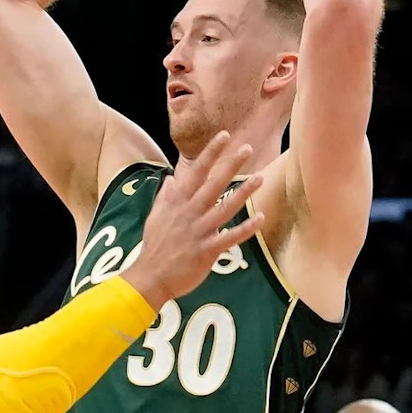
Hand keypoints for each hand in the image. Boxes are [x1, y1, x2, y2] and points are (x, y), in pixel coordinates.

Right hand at [121, 131, 265, 307]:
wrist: (150, 276)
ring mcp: (199, 231)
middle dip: (231, 165)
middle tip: (248, 148)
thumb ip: (165, 197)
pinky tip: (261, 219)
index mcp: (176, 203)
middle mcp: (189, 213)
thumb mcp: (155, 217)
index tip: (224, 136)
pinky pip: (230, 237)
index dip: (211, 153)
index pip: (195, 172)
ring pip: (225, 207)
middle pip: (213, 184)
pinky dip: (246, 228)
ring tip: (260, 177)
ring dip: (244, 192)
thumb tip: (171, 179)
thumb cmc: (154, 247)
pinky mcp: (207, 250)